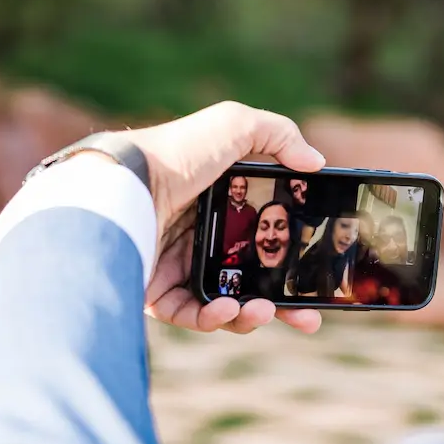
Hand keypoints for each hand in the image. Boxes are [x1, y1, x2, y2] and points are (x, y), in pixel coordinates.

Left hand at [130, 102, 325, 335]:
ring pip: (226, 303)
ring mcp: (177, 267)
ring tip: (266, 311)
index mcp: (219, 203)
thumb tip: (315, 162)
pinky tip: (229, 309)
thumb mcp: (234, 125)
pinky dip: (214, 318)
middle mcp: (198, 237)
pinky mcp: (155, 293)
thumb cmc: (175, 153)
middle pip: (250, 279)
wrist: (123, 186)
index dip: (293, 257)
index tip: (320, 274)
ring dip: (251, 314)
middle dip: (284, 304)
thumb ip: (279, 135)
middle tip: (309, 317)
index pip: (264, 236)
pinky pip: (192, 315)